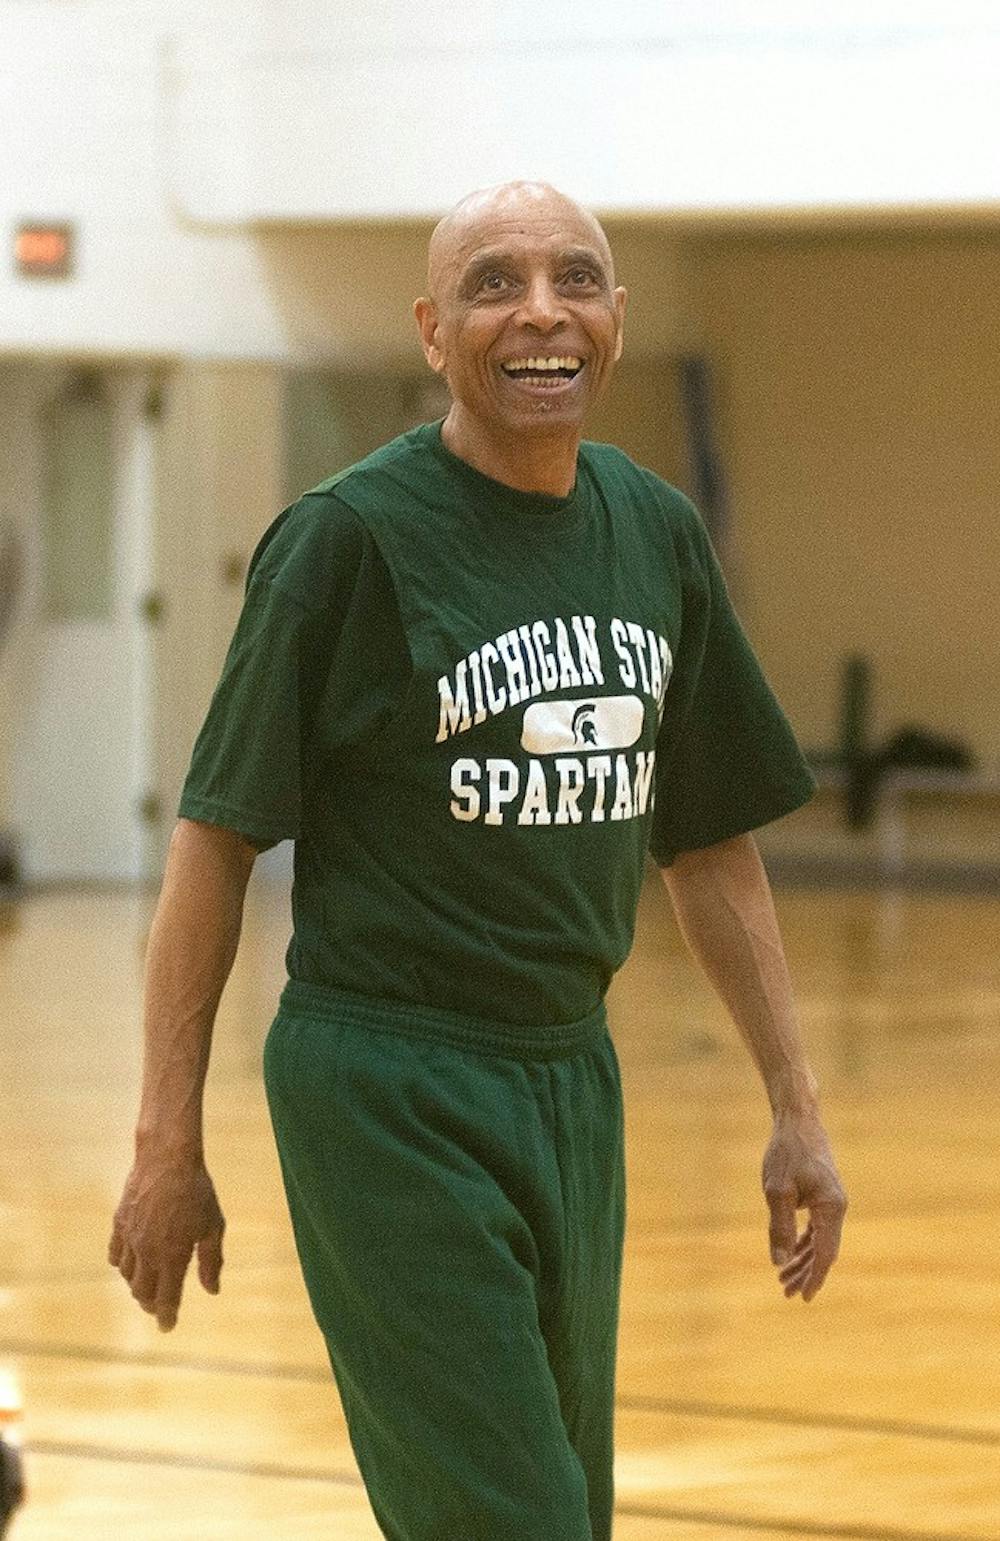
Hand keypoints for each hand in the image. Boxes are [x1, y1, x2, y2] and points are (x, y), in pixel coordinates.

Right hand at [108, 1156, 224, 1330]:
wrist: (167, 1158)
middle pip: (142, 1292)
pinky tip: (129, 1264)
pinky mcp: (119, 1223)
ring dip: (137, 1286)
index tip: (168, 1327)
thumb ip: (211, 1261)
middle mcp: (147, 1252)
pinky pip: (115, 1254)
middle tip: (159, 1307)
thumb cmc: (197, 1191)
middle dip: (151, 1304)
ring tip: (148, 1286)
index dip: (167, 1316)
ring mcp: (130, 1238)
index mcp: (172, 1257)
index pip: (167, 1298)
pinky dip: (121, 1264)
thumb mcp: (213, 1226)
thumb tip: (212, 1290)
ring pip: (127, 1275)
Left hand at [762, 1110, 846, 1301]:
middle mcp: (837, 1207)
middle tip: (786, 1292)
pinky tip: (791, 1254)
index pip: (825, 1253)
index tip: (803, 1297)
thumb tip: (779, 1262)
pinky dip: (804, 1242)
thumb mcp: (777, 1191)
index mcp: (831, 1208)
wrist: (797, 1121)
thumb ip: (779, 1227)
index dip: (814, 1277)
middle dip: (806, 1273)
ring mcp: (831, 1202)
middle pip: (824, 1251)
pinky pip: (816, 1227)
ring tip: (784, 1280)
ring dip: (803, 1260)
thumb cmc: (786, 1153)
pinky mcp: (822, 1196)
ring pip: (819, 1241)